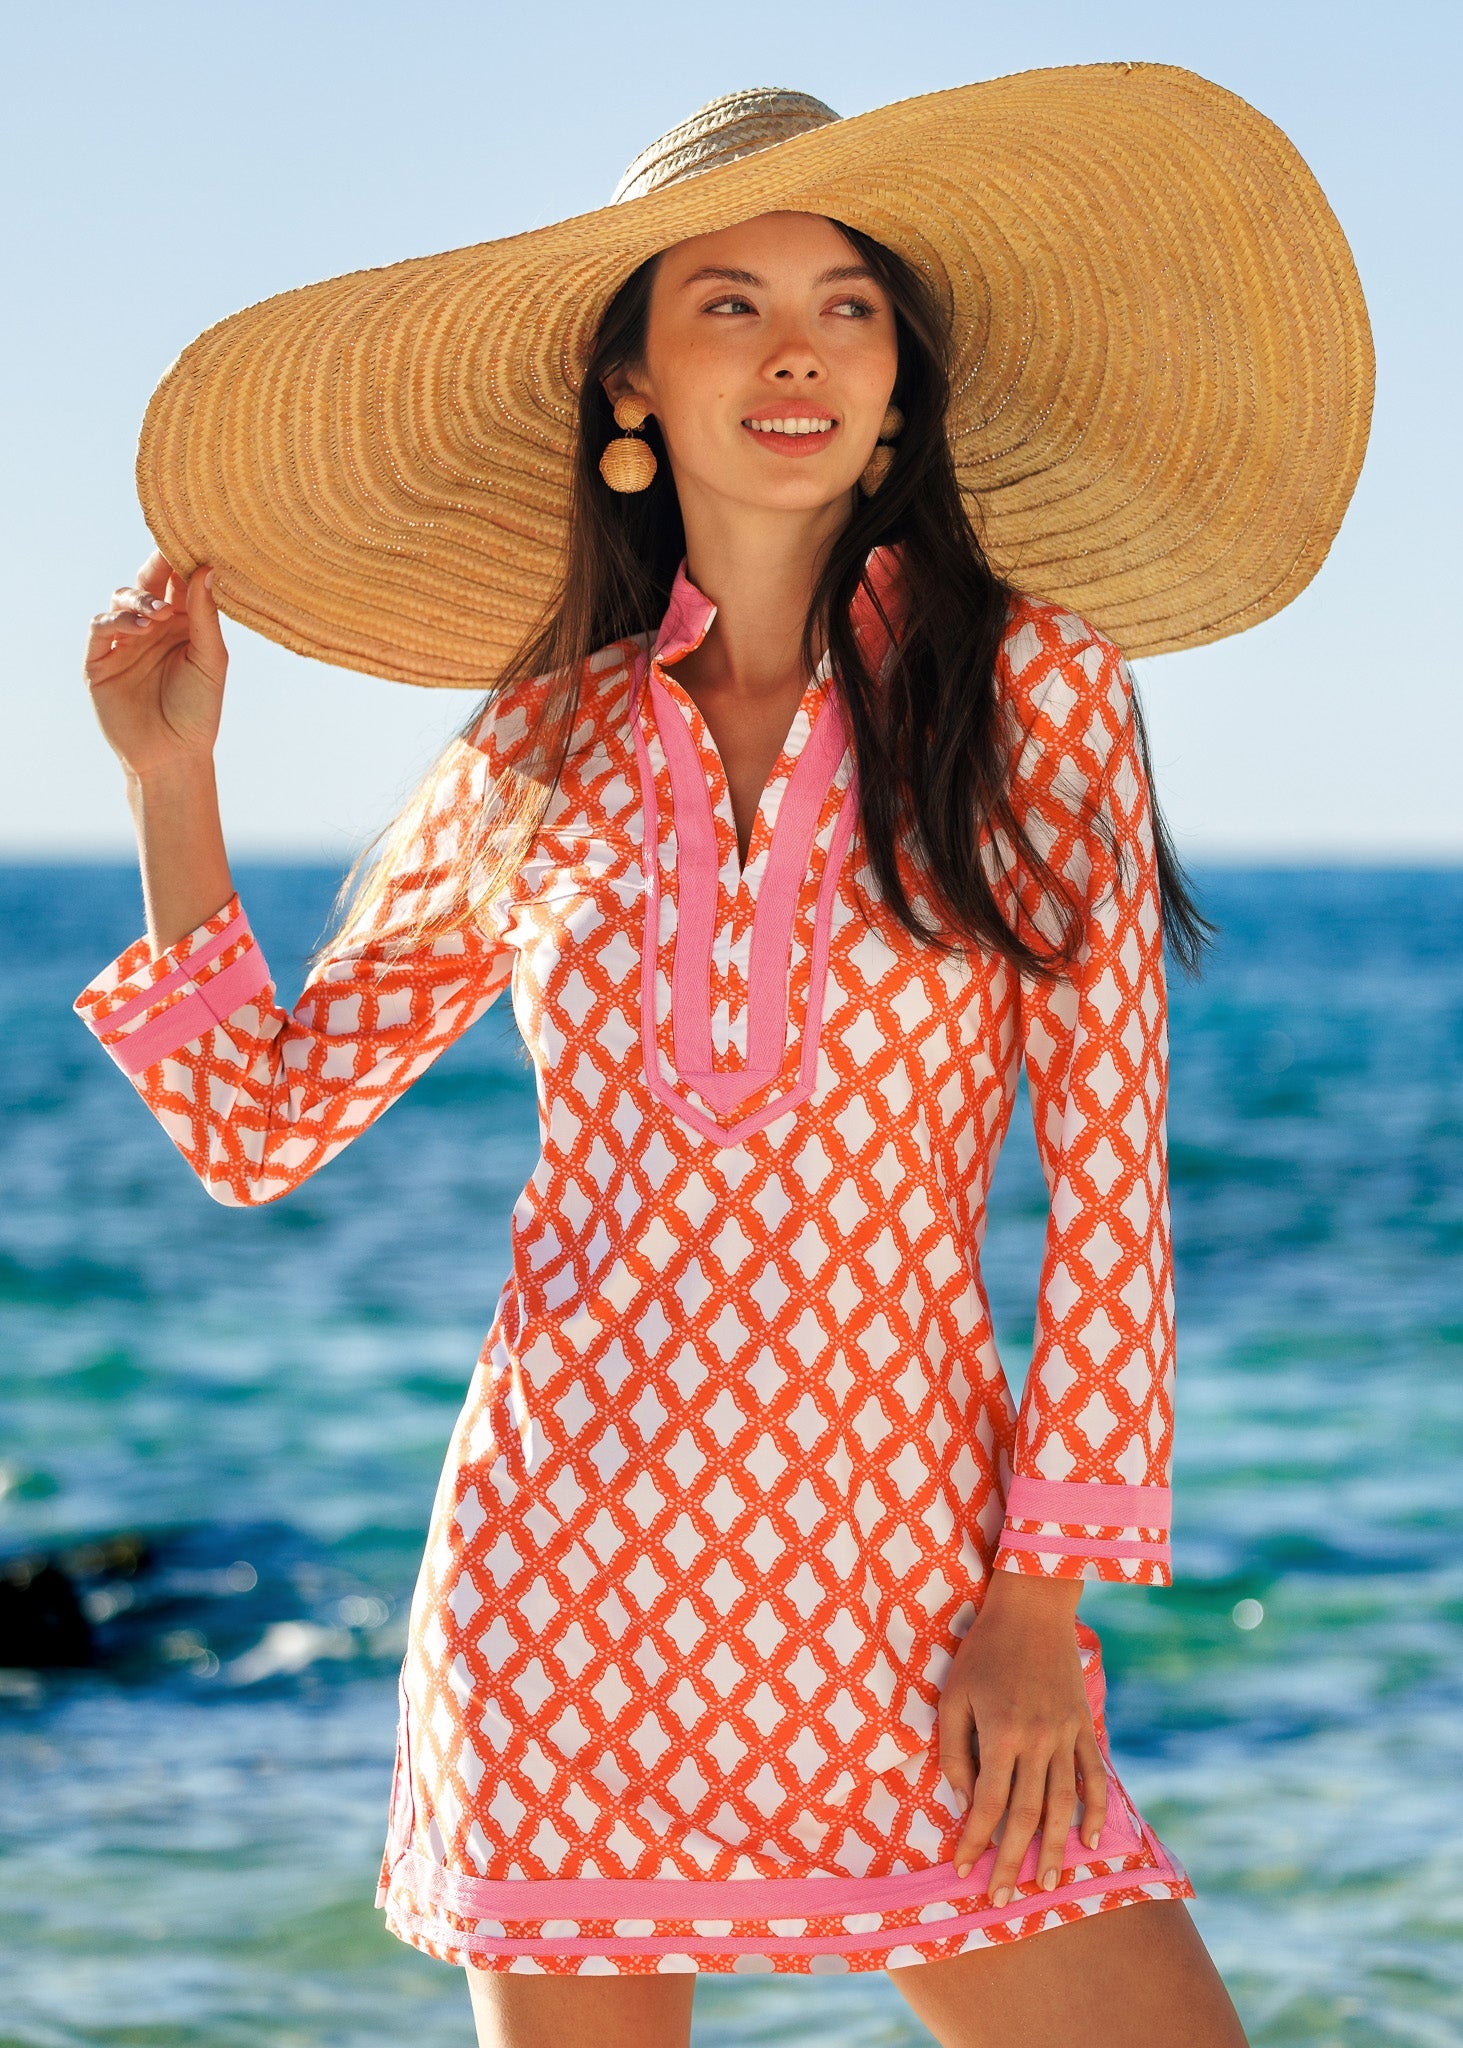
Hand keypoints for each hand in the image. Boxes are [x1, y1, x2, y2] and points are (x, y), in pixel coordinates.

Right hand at [84, 549, 227, 782]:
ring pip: (121, 599)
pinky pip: (101, 627)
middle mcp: (153, 627)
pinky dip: (117, 620)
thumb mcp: (210, 659)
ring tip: (159, 614)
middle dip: (155, 566)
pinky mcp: (100, 659)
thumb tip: (206, 567)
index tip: (191, 538)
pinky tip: (140, 627)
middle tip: (167, 556)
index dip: (181, 560)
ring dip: (138, 599)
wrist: (172, 755)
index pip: (178, 581)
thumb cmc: (198, 710)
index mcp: (184, 624)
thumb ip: (206, 615)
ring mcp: (125, 641)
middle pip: (147, 582)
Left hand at [937, 1570, 1107, 1903]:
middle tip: (1002, 1898)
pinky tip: (1088, 1840)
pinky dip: (1093, 1809)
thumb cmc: (982, 1651)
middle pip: (1025, 1816)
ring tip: (1048, 1884)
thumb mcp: (953, 1695)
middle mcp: (1037, 1741)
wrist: (1032, 1609)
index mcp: (1001, 1734)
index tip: (961, 1869)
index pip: (986, 1804)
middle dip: (1012, 1861)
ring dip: (1055, 1849)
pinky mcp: (1083, 1727)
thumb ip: (955, 1751)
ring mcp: (1066, 1736)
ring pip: (1062, 1805)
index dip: (973, 1841)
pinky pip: (1092, 1776)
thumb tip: (962, 1802)